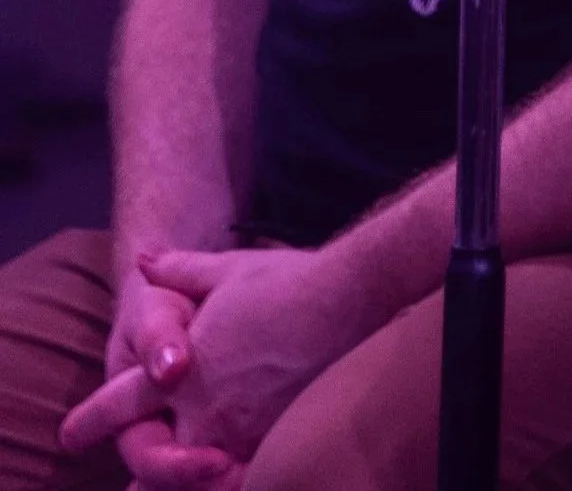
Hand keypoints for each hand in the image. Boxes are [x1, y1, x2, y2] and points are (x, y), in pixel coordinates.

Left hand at [60, 242, 373, 477]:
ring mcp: (237, 431)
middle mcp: (200, 410)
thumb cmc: (285, 281)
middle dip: (139, 473)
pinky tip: (228, 476)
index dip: (90, 421)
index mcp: (179, 371)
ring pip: (192, 476)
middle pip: (151, 459)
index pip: (119, 404)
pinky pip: (240, 474)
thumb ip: (179, 270)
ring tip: (174, 482)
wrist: (346, 297)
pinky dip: (229, 478)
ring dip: (181, 480)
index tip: (68, 436)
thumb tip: (144, 259)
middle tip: (126, 489)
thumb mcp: (226, 270)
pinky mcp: (273, 439)